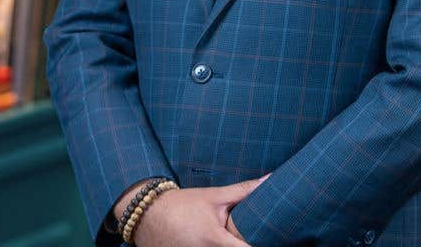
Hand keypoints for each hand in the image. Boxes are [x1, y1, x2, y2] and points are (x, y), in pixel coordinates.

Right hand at [131, 176, 267, 246]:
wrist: (148, 216)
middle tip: (254, 235)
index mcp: (215, 240)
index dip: (260, 245)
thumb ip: (243, 191)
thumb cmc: (183, 205)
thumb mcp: (214, 196)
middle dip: (245, 244)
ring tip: (233, 235)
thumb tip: (270, 180)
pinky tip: (218, 242)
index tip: (272, 238)